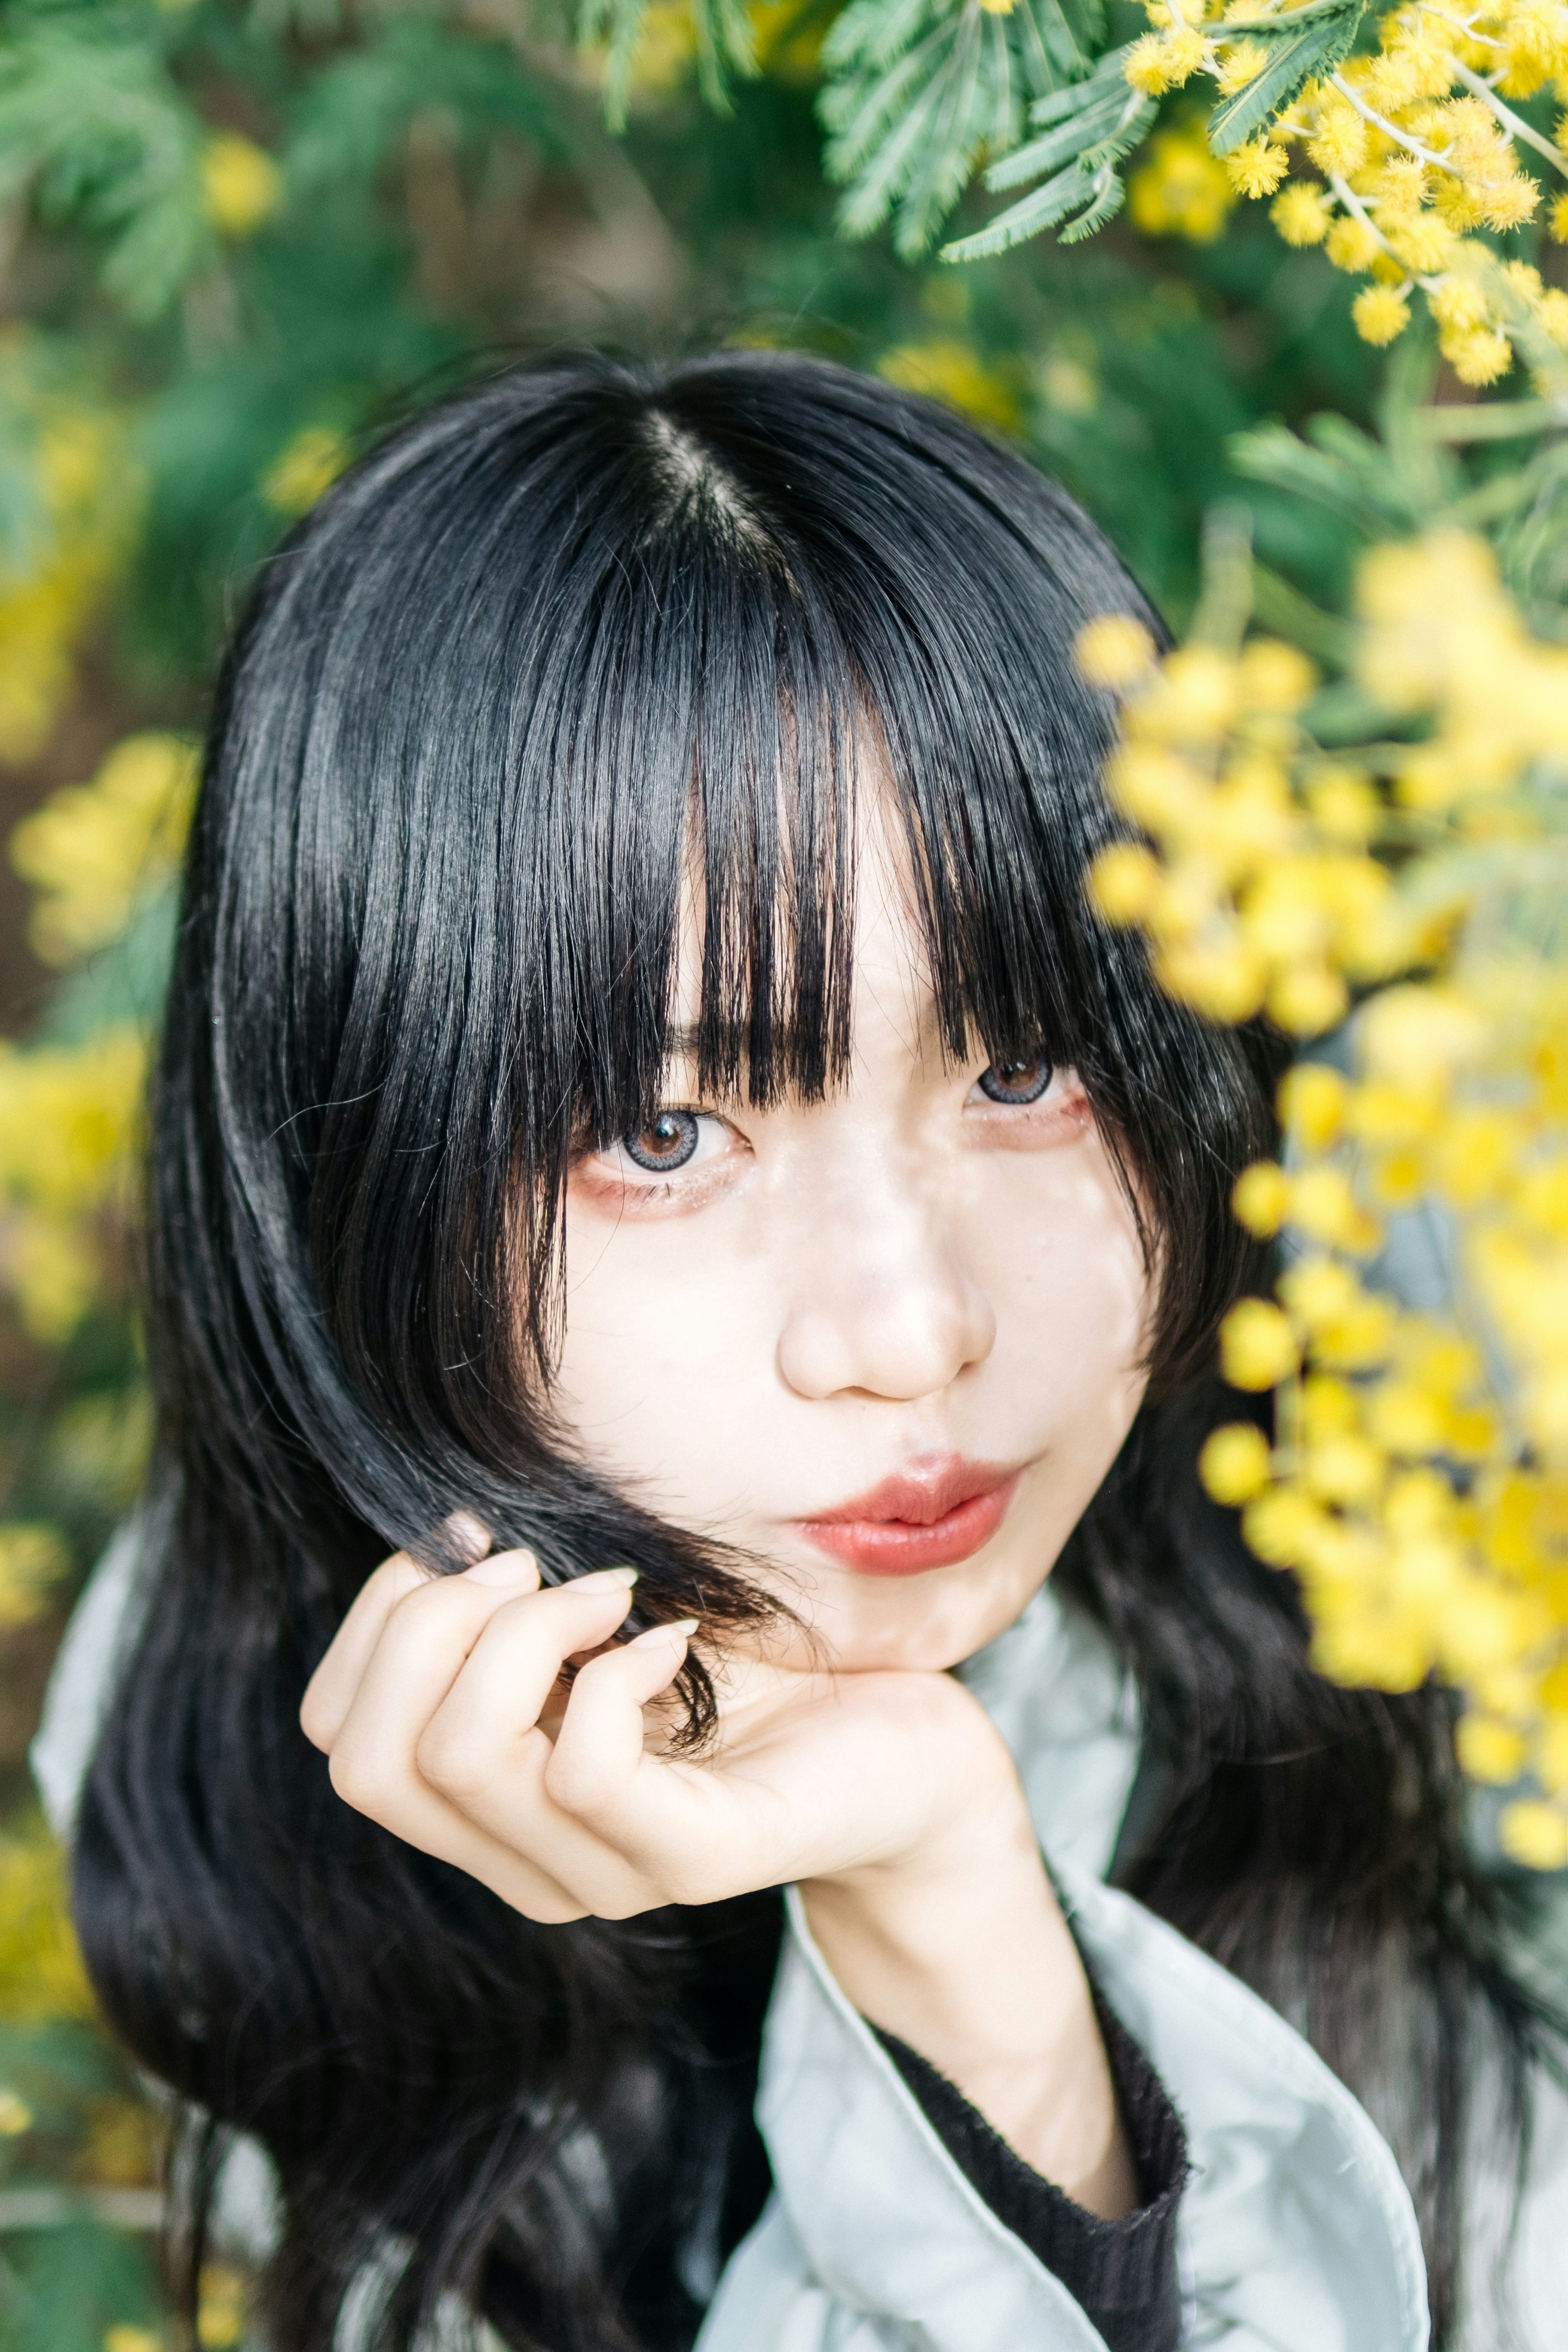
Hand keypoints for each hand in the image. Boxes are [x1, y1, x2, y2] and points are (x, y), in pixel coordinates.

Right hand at [301, 1523, 1136, 2214]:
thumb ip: (516, 1605)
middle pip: (370, 1761)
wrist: (908, 1742)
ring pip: (462, 1758)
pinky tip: (670, 1637)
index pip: (339, 1735)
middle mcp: (528, 1860)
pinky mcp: (696, 1860)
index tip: (472, 1545)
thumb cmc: (758, 1663)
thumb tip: (447, 1540)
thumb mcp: (609, 1618)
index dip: (375, 1621)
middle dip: (425, 1624)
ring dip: (522, 1632)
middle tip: (532, 1563)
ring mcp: (609, 1872)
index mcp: (490, 1805)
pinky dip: (611, 1674)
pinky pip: (584, 1773)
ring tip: (609, 1589)